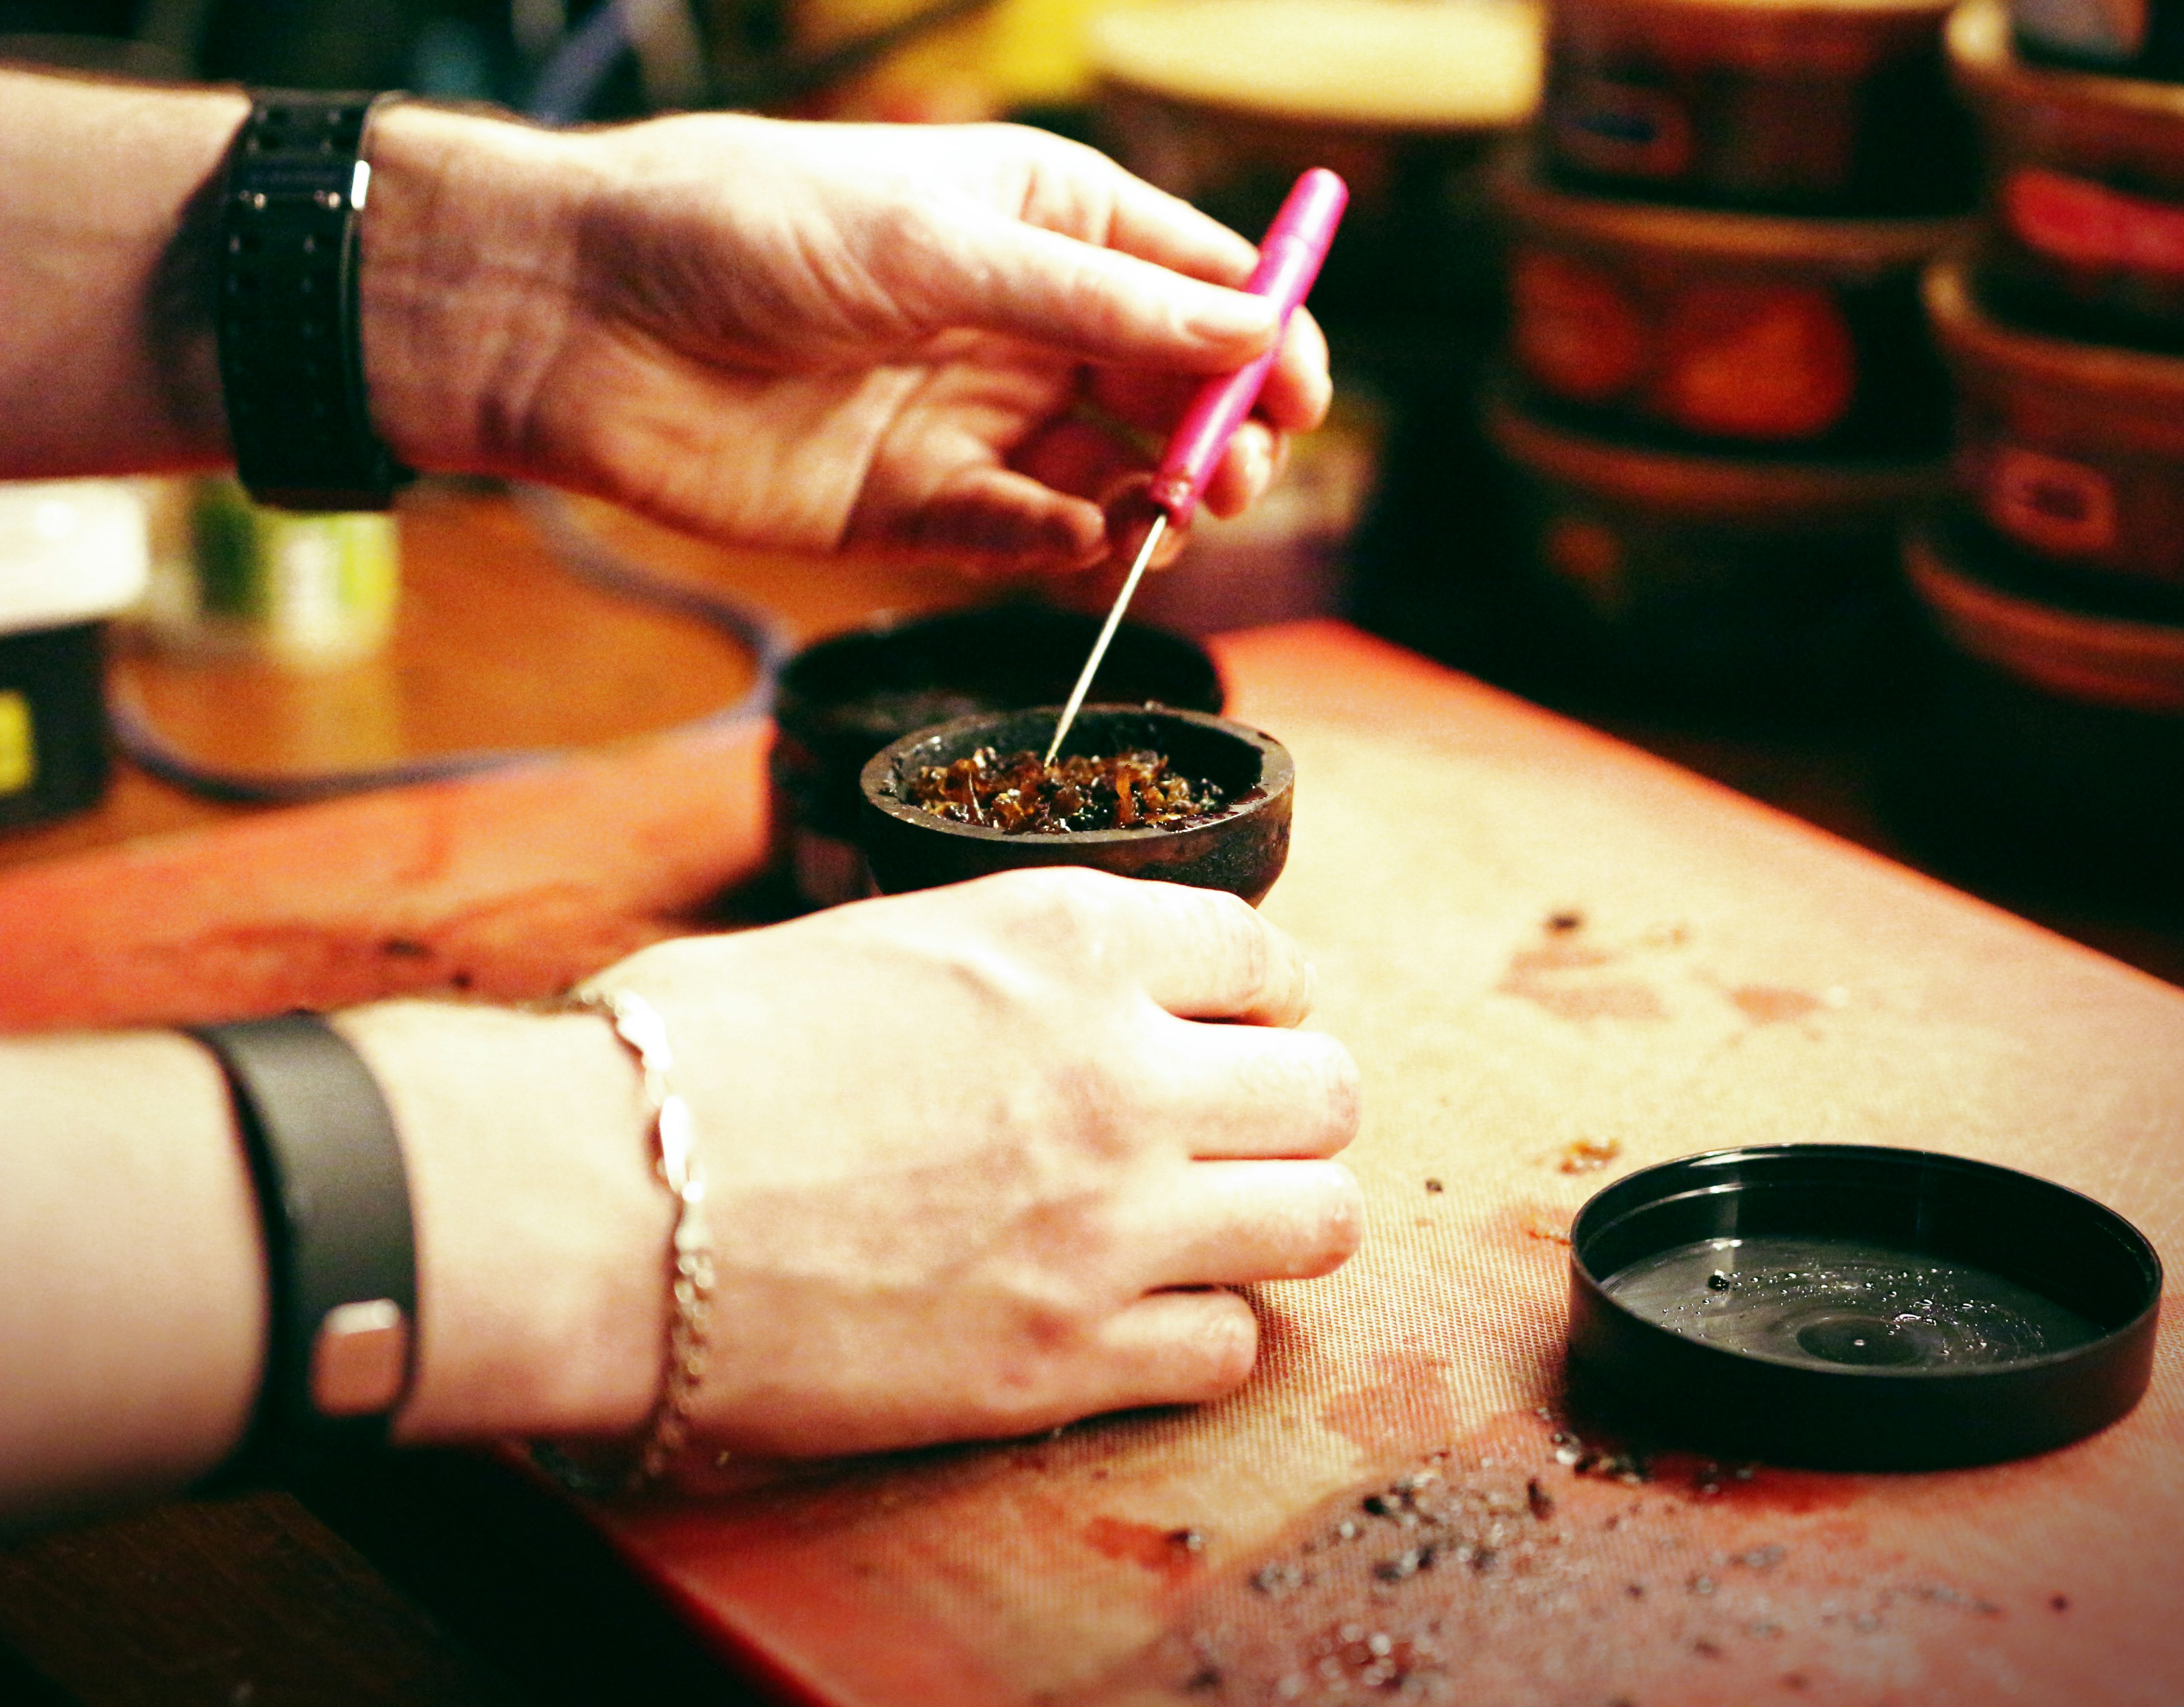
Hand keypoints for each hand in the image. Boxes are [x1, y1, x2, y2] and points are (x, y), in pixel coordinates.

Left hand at [362, 110, 1332, 575]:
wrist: (580, 318)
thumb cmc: (746, 231)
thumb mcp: (940, 242)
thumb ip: (1100, 300)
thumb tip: (1252, 333)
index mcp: (1042, 220)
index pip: (1195, 282)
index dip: (1263, 338)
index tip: (1302, 395)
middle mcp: (1019, 321)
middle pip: (1168, 390)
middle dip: (1219, 435)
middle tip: (1230, 474)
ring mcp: (970, 418)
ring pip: (1108, 475)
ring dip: (1151, 499)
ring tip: (1161, 511)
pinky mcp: (913, 509)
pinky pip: (1020, 537)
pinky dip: (1057, 545)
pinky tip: (1071, 539)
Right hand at [587, 869, 1361, 1456]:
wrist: (590, 1201)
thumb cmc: (687, 1057)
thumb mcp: (872, 943)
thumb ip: (1006, 970)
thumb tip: (1046, 999)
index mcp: (1070, 942)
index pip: (1267, 958)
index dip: (1254, 1000)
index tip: (1225, 1030)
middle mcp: (1122, 1073)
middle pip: (1328, 1093)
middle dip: (1286, 1111)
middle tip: (1223, 1136)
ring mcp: (1109, 1224)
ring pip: (1319, 1221)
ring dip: (1272, 1223)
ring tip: (1202, 1229)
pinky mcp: (1067, 1357)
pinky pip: (1230, 1350)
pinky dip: (1199, 1336)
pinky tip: (1135, 1319)